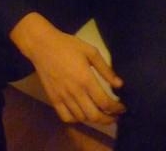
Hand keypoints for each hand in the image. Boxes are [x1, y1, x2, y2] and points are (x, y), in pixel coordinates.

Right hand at [10, 13, 124, 124]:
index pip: (105, 102)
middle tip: (115, 116)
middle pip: (94, 115)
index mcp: (86, 79)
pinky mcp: (53, 100)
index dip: (116, 108)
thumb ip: (106, 69)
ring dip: (94, 120)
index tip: (122, 108)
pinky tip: (83, 114)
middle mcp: (75, 92)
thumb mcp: (91, 51)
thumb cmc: (68, 45)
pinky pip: (66, 117)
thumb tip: (119, 85)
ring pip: (82, 118)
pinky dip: (77, 120)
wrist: (43, 46)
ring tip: (102, 115)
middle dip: (108, 119)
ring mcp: (63, 98)